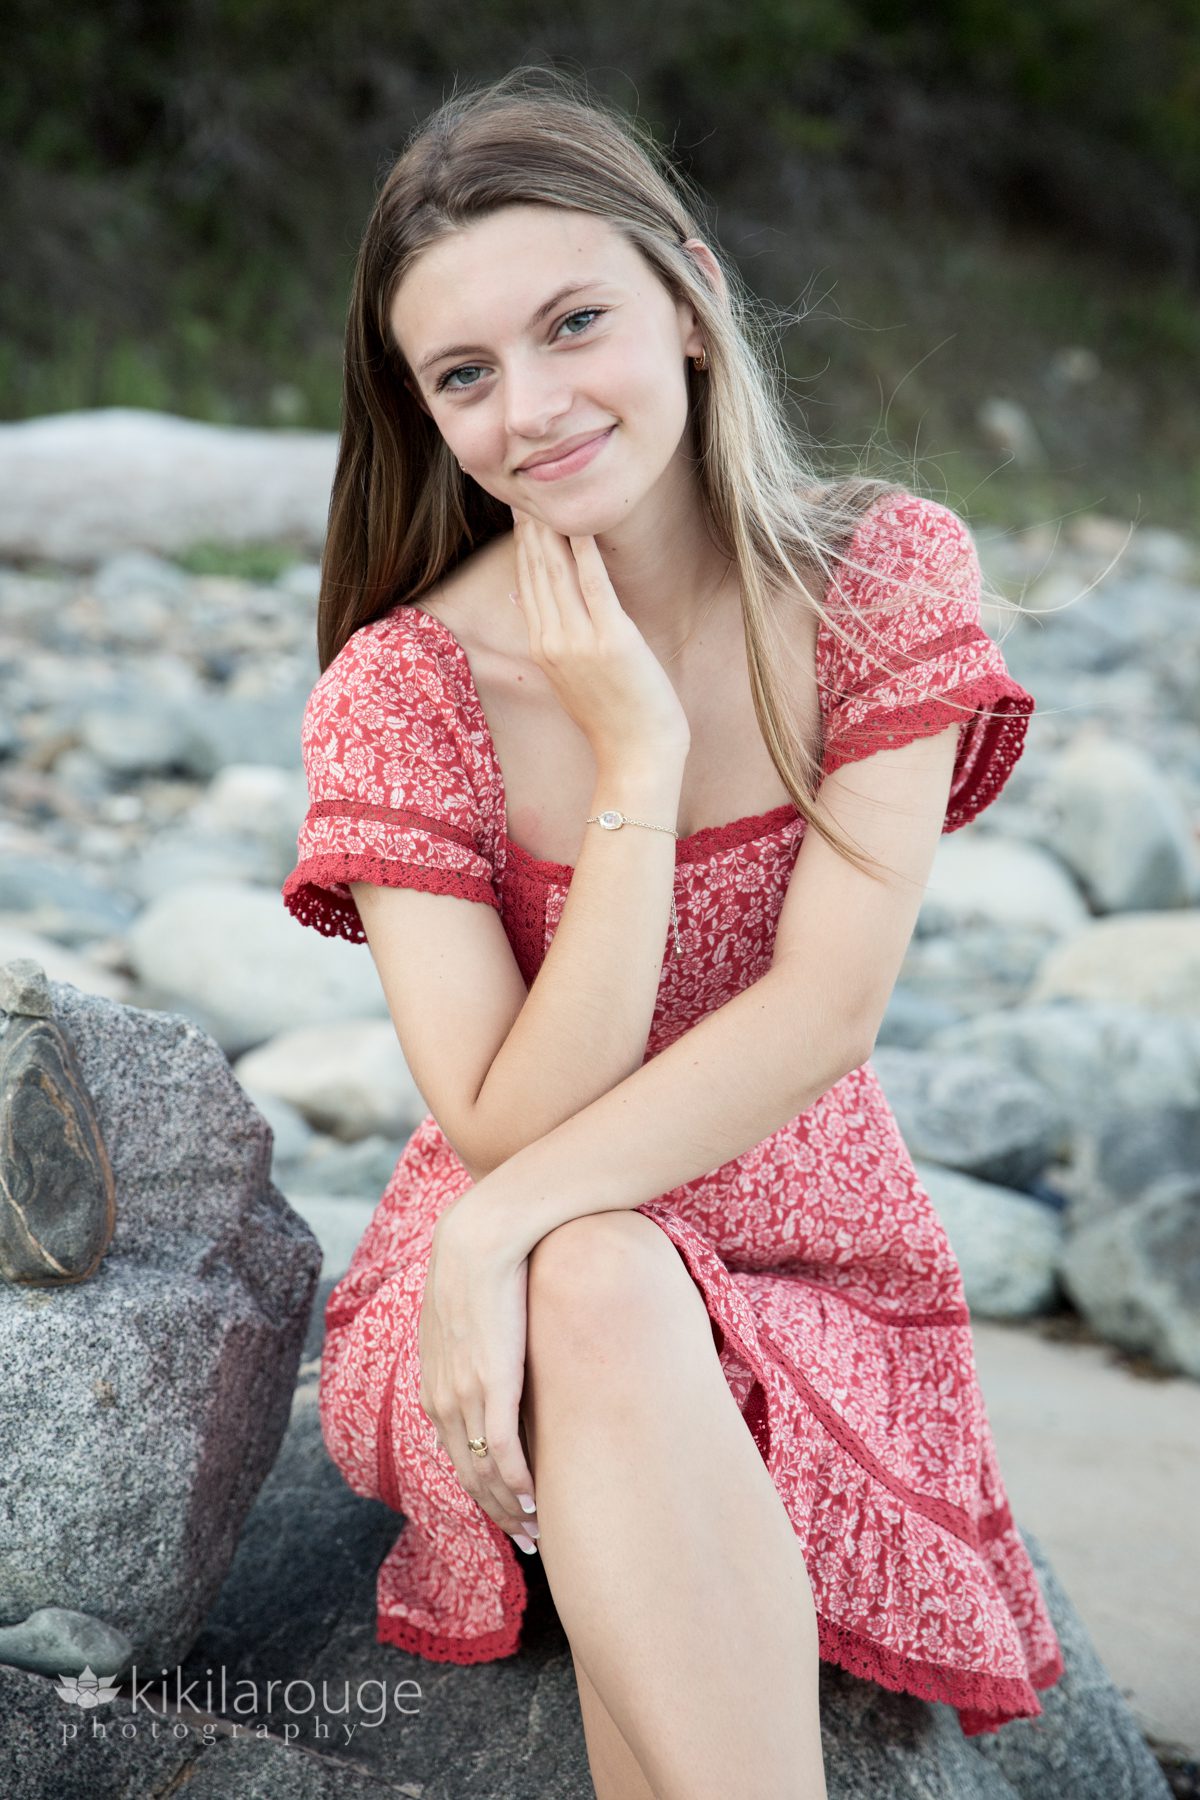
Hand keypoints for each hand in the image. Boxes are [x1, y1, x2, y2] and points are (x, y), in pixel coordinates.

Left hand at [418, 1190, 539, 1551]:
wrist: (481, 1236)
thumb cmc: (480, 1268)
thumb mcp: (466, 1317)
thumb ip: (475, 1346)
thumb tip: (494, 1352)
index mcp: (435, 1385)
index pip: (455, 1455)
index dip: (479, 1488)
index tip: (502, 1509)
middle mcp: (443, 1399)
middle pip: (466, 1475)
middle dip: (494, 1512)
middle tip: (523, 1538)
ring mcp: (467, 1395)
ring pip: (484, 1472)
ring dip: (509, 1507)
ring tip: (533, 1530)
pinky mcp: (494, 1386)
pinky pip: (504, 1452)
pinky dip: (518, 1483)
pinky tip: (536, 1500)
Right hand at [510, 507, 690, 764]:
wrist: (635, 754)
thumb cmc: (614, 717)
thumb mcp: (570, 675)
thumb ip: (551, 635)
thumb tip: (523, 593)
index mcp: (542, 646)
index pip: (526, 581)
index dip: (523, 541)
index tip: (521, 507)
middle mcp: (552, 640)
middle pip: (536, 569)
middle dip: (532, 526)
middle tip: (528, 485)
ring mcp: (578, 640)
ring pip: (558, 571)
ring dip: (553, 529)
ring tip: (549, 493)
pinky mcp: (611, 639)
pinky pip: (594, 583)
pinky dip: (587, 550)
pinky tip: (583, 523)